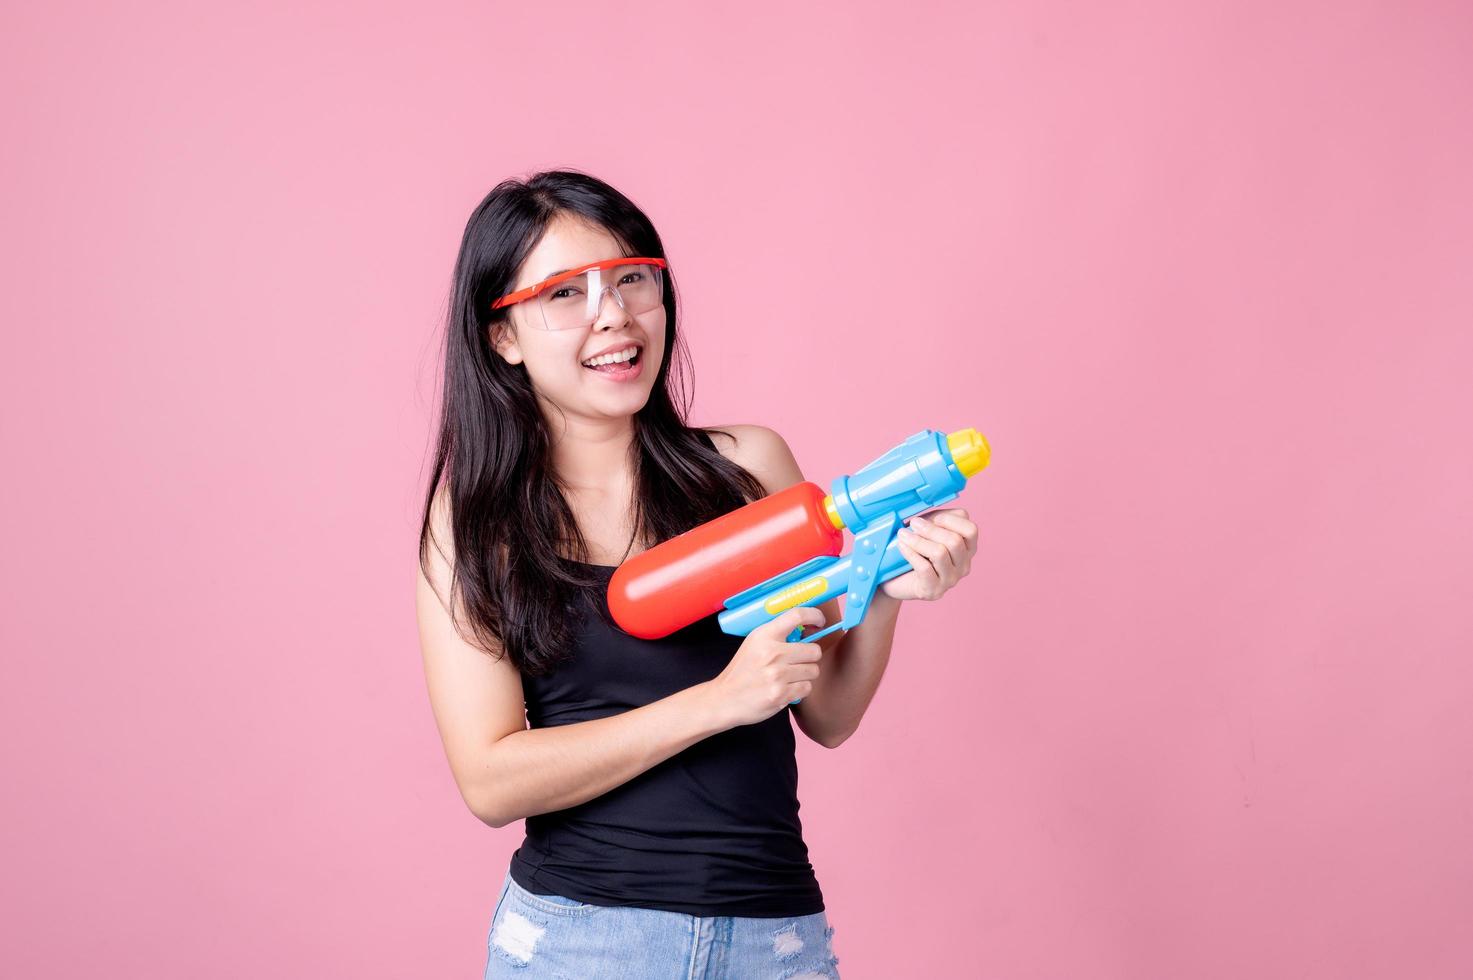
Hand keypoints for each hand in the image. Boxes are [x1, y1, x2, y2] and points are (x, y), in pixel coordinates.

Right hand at [706, 606, 825, 727]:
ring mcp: (777, 674)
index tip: (820, 622)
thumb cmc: (742, 671)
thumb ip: (777, 635)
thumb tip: (807, 629)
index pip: (797, 615)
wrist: (725, 698)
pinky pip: (807, 688)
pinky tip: (786, 689)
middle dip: (810, 657)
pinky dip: (799, 690)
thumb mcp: (754, 644)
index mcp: (764, 635)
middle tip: (798, 661)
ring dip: (805, 675)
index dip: (814, 615)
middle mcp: (772, 652)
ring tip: (789, 677)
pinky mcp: (781, 694)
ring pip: (813, 671)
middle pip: (814, 650)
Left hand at [881, 507, 979, 601]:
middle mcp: (963, 566)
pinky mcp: (933, 591)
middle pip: (955, 541)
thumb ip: (937, 519)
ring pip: (940, 553)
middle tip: (913, 523)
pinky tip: (902, 546)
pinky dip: (910, 553)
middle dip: (930, 529)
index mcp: (967, 549)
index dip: (950, 520)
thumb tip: (937, 504)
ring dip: (917, 540)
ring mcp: (950, 581)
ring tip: (903, 534)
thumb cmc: (913, 551)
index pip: (971, 530)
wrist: (895, 579)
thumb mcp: (928, 531)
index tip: (932, 517)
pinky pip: (924, 568)